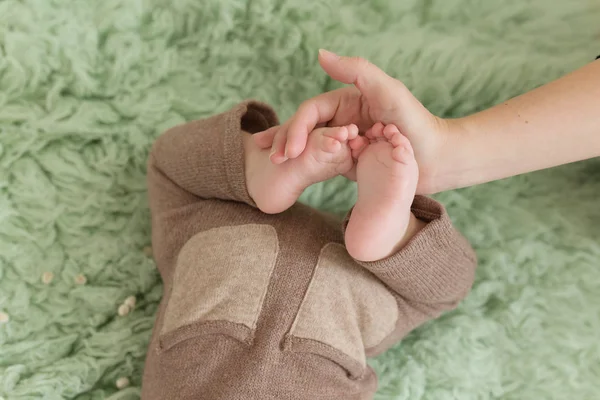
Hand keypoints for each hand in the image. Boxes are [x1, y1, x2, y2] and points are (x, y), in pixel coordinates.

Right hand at [253, 49, 451, 193]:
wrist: (436, 159)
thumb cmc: (414, 122)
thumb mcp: (387, 90)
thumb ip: (356, 70)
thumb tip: (320, 54)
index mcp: (347, 101)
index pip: (311, 113)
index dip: (295, 129)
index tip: (287, 151)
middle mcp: (343, 119)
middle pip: (305, 129)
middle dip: (285, 142)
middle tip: (271, 160)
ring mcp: (345, 141)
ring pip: (310, 145)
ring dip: (290, 154)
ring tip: (272, 166)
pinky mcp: (350, 162)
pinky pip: (323, 163)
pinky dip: (305, 167)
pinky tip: (290, 174)